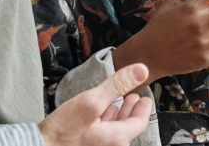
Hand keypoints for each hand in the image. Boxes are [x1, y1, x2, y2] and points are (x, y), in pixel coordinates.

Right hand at [38, 64, 152, 145]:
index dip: (144, 109)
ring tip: (119, 103)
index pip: (139, 123)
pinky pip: (102, 136)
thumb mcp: (91, 101)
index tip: (145, 98)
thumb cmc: (63, 130)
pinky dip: (105, 123)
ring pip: (114, 132)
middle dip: (131, 111)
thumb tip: (142, 70)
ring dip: (118, 116)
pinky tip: (99, 115)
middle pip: (128, 128)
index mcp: (117, 139)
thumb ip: (117, 85)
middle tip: (135, 97)